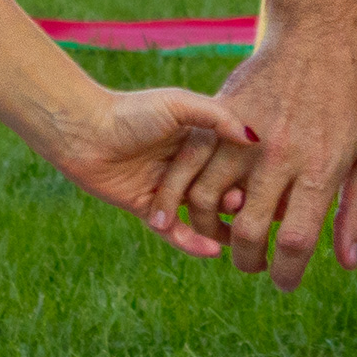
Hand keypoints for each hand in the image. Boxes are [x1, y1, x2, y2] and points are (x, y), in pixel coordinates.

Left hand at [40, 83, 250, 259]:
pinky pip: (173, 231)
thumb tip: (254, 137)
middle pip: (220, 191)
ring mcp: (167, 189)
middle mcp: (186, 166)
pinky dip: (191, 242)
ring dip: (220, 228)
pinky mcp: (148, 208)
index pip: (233, 163)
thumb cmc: (131, 111)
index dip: (251, 176)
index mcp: (197, 140)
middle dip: (239, 204)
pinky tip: (212, 251)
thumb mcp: (178, 105)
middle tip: (256, 214)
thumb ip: (215, 117)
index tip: (275, 187)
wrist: (82, 130)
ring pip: (200, 215)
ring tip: (239, 239)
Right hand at [204, 24, 356, 289]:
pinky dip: (185, 190)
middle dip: (248, 260)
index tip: (285, 280)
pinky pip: (191, 161)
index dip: (286, 272)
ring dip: (210, 229)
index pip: (294, 241)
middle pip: (246, 230)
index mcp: (320, 168)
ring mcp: (244, 131)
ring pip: (206, 199)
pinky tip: (199, 203)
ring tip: (225, 236)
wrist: (322, 28)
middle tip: (256, 264)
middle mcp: (279, 154)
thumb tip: (345, 261)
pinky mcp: (222, 111)